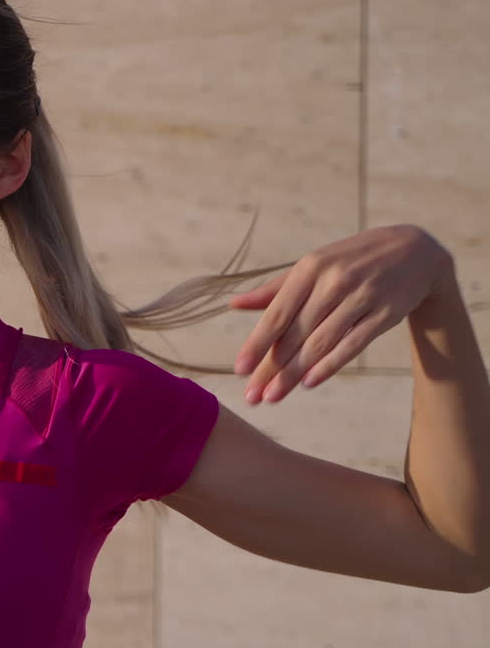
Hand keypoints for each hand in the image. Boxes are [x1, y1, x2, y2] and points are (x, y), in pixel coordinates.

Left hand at [229, 224, 453, 404]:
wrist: (413, 251)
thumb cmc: (349, 261)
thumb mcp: (312, 266)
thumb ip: (274, 290)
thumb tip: (233, 304)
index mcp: (310, 268)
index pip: (277, 313)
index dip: (257, 343)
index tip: (238, 370)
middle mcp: (334, 282)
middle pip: (296, 334)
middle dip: (271, 368)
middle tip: (252, 396)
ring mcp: (362, 297)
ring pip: (322, 343)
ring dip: (295, 373)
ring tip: (274, 396)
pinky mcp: (386, 313)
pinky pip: (353, 344)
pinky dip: (330, 364)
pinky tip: (309, 382)